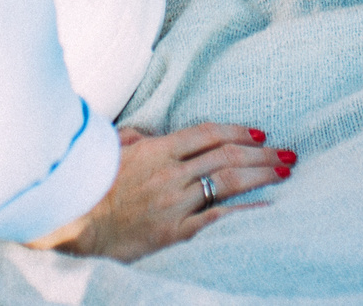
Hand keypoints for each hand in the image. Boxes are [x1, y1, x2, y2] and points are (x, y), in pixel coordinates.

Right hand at [33, 124, 292, 260]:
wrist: (76, 226)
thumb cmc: (91, 187)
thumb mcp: (111, 151)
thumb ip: (135, 137)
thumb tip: (151, 132)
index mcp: (157, 150)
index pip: (208, 133)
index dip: (238, 130)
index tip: (260, 131)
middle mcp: (170, 173)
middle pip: (227, 156)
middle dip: (262, 153)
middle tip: (287, 152)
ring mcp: (175, 203)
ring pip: (228, 182)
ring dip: (261, 174)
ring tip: (285, 171)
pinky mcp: (176, 232)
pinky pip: (219, 218)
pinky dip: (246, 211)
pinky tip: (268, 207)